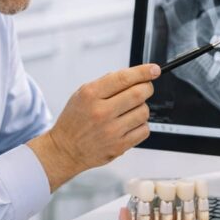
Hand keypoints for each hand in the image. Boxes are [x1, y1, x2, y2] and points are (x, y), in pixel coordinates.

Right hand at [29, 63, 159, 189]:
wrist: (65, 149)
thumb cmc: (74, 121)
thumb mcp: (81, 94)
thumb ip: (106, 83)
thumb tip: (134, 75)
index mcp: (90, 95)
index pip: (123, 78)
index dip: (143, 72)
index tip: (154, 70)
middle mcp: (101, 112)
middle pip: (139, 94)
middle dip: (147, 88)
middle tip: (145, 88)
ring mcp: (111, 131)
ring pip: (144, 112)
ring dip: (142, 108)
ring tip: (130, 111)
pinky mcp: (119, 146)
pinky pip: (144, 130)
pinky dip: (141, 125)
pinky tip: (129, 124)